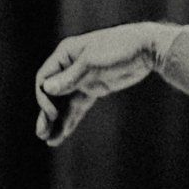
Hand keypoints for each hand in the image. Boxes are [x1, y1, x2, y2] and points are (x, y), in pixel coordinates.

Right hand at [34, 22, 173, 145]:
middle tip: (41, 134)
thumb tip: (46, 88)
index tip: (52, 114)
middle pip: (52, 94)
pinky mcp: (94, 88)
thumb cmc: (118, 48)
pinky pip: (78, 106)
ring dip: (58, 122)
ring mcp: (82, 79)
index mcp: (65, 55)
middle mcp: (69, 67)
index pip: (44, 79)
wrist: (147, 48)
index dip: (44, 98)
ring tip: (50, 141)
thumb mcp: (92, 63)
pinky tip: (63, 134)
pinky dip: (72, 119)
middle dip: (47, 115)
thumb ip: (70, 77)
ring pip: (65, 103)